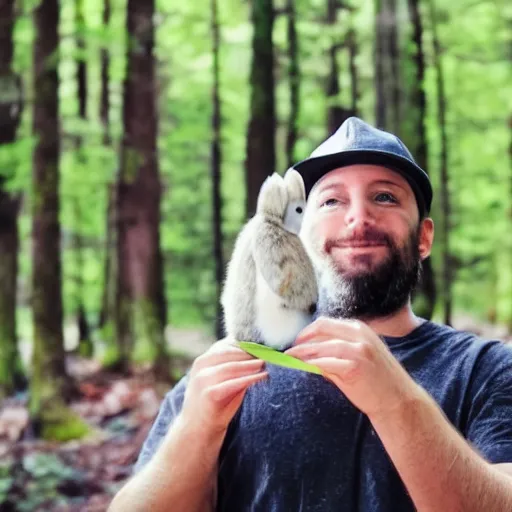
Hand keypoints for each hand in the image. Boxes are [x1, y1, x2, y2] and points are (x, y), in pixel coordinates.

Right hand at [180, 338, 267, 438]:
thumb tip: (261, 353)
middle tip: (271, 353)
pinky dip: (251, 378)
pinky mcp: (209, 393)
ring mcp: (203, 379)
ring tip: (269, 362)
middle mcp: (201, 365)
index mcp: (204, 359)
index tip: (266, 346)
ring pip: (233, 366)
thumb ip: (236, 366)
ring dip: (253, 364)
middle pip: (231, 352)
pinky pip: (234, 382)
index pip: (229, 344)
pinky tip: (263, 377)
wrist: (198, 431)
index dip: (248, 344)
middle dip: (252, 352)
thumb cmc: (216, 403)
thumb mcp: (222, 380)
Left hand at [285, 317, 422, 419]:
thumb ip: (336, 350)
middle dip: (303, 338)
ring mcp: (358, 349)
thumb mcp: (360, 356)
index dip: (308, 331)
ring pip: (322, 346)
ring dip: (303, 353)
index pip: (326, 323)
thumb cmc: (378, 380)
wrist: (399, 401)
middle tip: (291, 350)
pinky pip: (326, 363)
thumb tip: (310, 352)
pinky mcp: (355, 366)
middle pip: (322, 328)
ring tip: (292, 359)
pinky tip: (305, 368)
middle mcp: (360, 335)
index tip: (298, 341)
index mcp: (360, 329)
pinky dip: (313, 364)